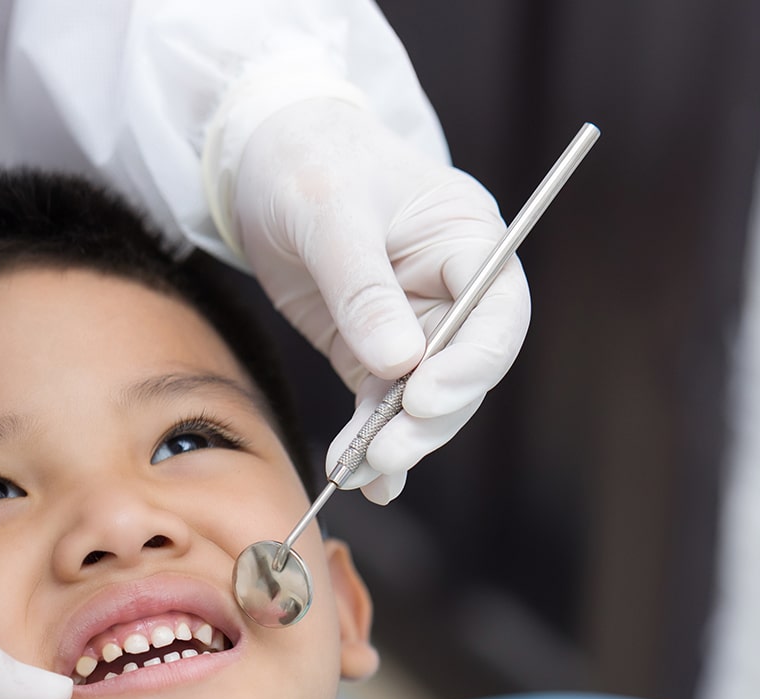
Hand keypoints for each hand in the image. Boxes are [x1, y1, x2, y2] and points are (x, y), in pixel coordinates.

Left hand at [228, 98, 529, 503]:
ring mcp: (414, 326)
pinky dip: (371, 442)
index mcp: (467, 239)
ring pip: (424, 400)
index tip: (424, 396)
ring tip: (357, 472)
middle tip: (386, 453)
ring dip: (395, 440)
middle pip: (465, 370)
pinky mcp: (372, 352)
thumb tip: (399, 364)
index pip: (497, 313)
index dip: (471, 363)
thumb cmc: (308, 162)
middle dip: (428, 418)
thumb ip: (363, 288)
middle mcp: (453, 290)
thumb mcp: (329, 212)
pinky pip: (383, 406)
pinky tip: (359, 476)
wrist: (262, 160)